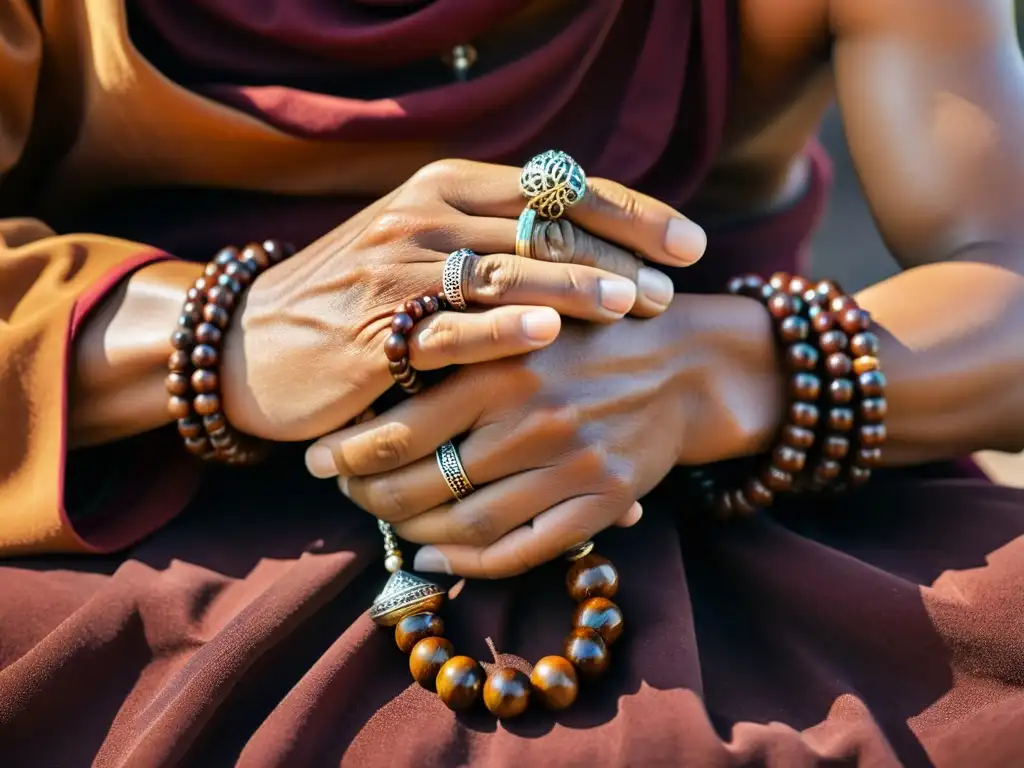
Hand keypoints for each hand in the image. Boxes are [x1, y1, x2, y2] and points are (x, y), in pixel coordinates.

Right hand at [221, 159, 706, 440]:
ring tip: (638, 306)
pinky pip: (450, 328)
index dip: (632, 213)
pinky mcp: (376, 333)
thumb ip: (495, 235)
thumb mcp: (423, 244)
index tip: (691, 243)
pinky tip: (551, 335)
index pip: (559, 189)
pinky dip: (502, 329)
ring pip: (507, 271)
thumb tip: (589, 243)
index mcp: (447, 186)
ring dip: (578, 287)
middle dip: (621, 255)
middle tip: (674, 286)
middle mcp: (425, 216)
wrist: (252, 342)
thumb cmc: (355, 298)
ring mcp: (397, 272)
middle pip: (545, 227)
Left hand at [305, 297, 770, 578]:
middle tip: (343, 490)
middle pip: (424, 484)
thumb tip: (371, 384)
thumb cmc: (587, 332)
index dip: (348, 452)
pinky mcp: (605, 501)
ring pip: (467, 524)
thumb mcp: (521, 315)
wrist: (684, 362)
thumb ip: (459, 343)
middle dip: (368, 496)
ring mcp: (573, 465)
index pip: (401, 428)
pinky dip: (469, 564)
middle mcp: (535, 418)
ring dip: (412, 532)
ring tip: (385, 521)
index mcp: (503, 363)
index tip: (317, 455)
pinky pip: (523, 551)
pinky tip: (434, 557)